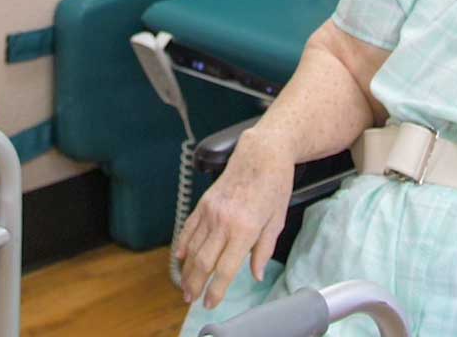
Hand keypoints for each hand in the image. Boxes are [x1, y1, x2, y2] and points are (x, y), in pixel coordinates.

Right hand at [173, 128, 295, 309]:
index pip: (225, 269)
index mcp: (244, 229)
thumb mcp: (276, 221)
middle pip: (203, 261)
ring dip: (187, 268)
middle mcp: (224, 221)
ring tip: (185, 284)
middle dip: (195, 284)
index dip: (216, 290)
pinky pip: (189, 227)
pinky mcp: (204, 202)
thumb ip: (263, 250)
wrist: (262, 153)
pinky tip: (180, 257)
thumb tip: (255, 274)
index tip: (210, 303)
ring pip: (192, 246)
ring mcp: (211, 211)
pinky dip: (182, 244)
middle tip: (190, 299)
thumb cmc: (275, 185)